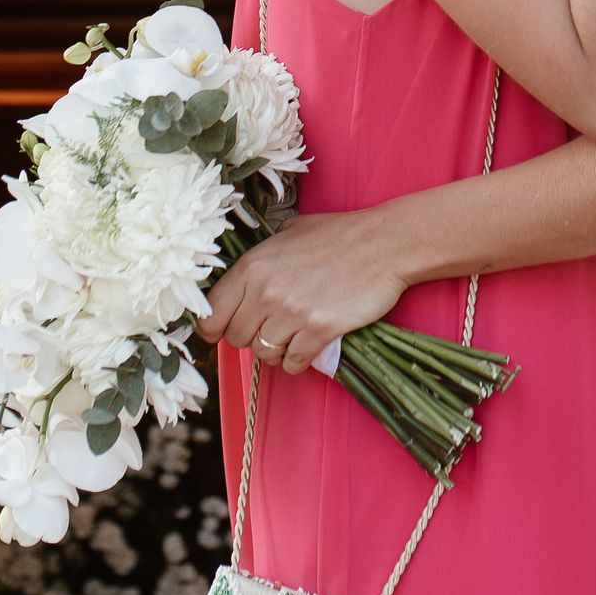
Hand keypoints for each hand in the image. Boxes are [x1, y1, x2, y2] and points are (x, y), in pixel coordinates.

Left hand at [199, 211, 405, 370]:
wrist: (384, 244)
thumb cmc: (338, 235)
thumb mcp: (289, 232)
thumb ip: (261, 258)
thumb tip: (240, 281)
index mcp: (253, 266)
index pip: (211, 315)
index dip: (215, 328)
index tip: (224, 330)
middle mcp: (266, 291)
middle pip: (237, 338)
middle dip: (252, 336)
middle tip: (272, 327)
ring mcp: (293, 312)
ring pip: (263, 353)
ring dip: (276, 350)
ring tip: (292, 335)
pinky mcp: (319, 331)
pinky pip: (292, 363)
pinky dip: (297, 360)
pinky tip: (308, 346)